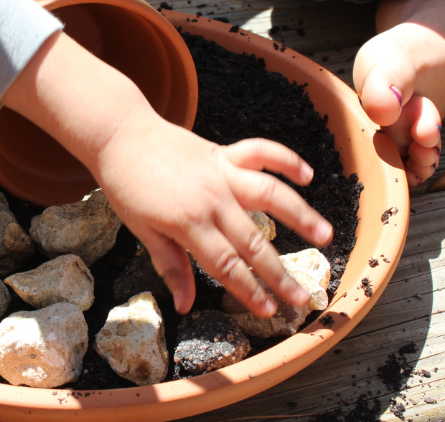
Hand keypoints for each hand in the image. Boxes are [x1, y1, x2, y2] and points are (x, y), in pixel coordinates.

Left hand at [94, 108, 332, 315]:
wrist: (119, 134)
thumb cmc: (126, 186)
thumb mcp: (142, 231)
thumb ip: (170, 266)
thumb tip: (185, 304)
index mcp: (189, 224)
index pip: (228, 266)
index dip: (250, 291)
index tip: (270, 310)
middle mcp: (212, 199)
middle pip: (253, 242)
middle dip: (279, 273)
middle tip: (303, 297)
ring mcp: (221, 173)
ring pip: (270, 195)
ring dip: (301, 214)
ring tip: (325, 234)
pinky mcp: (223, 152)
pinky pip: (260, 153)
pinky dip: (285, 160)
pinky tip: (307, 174)